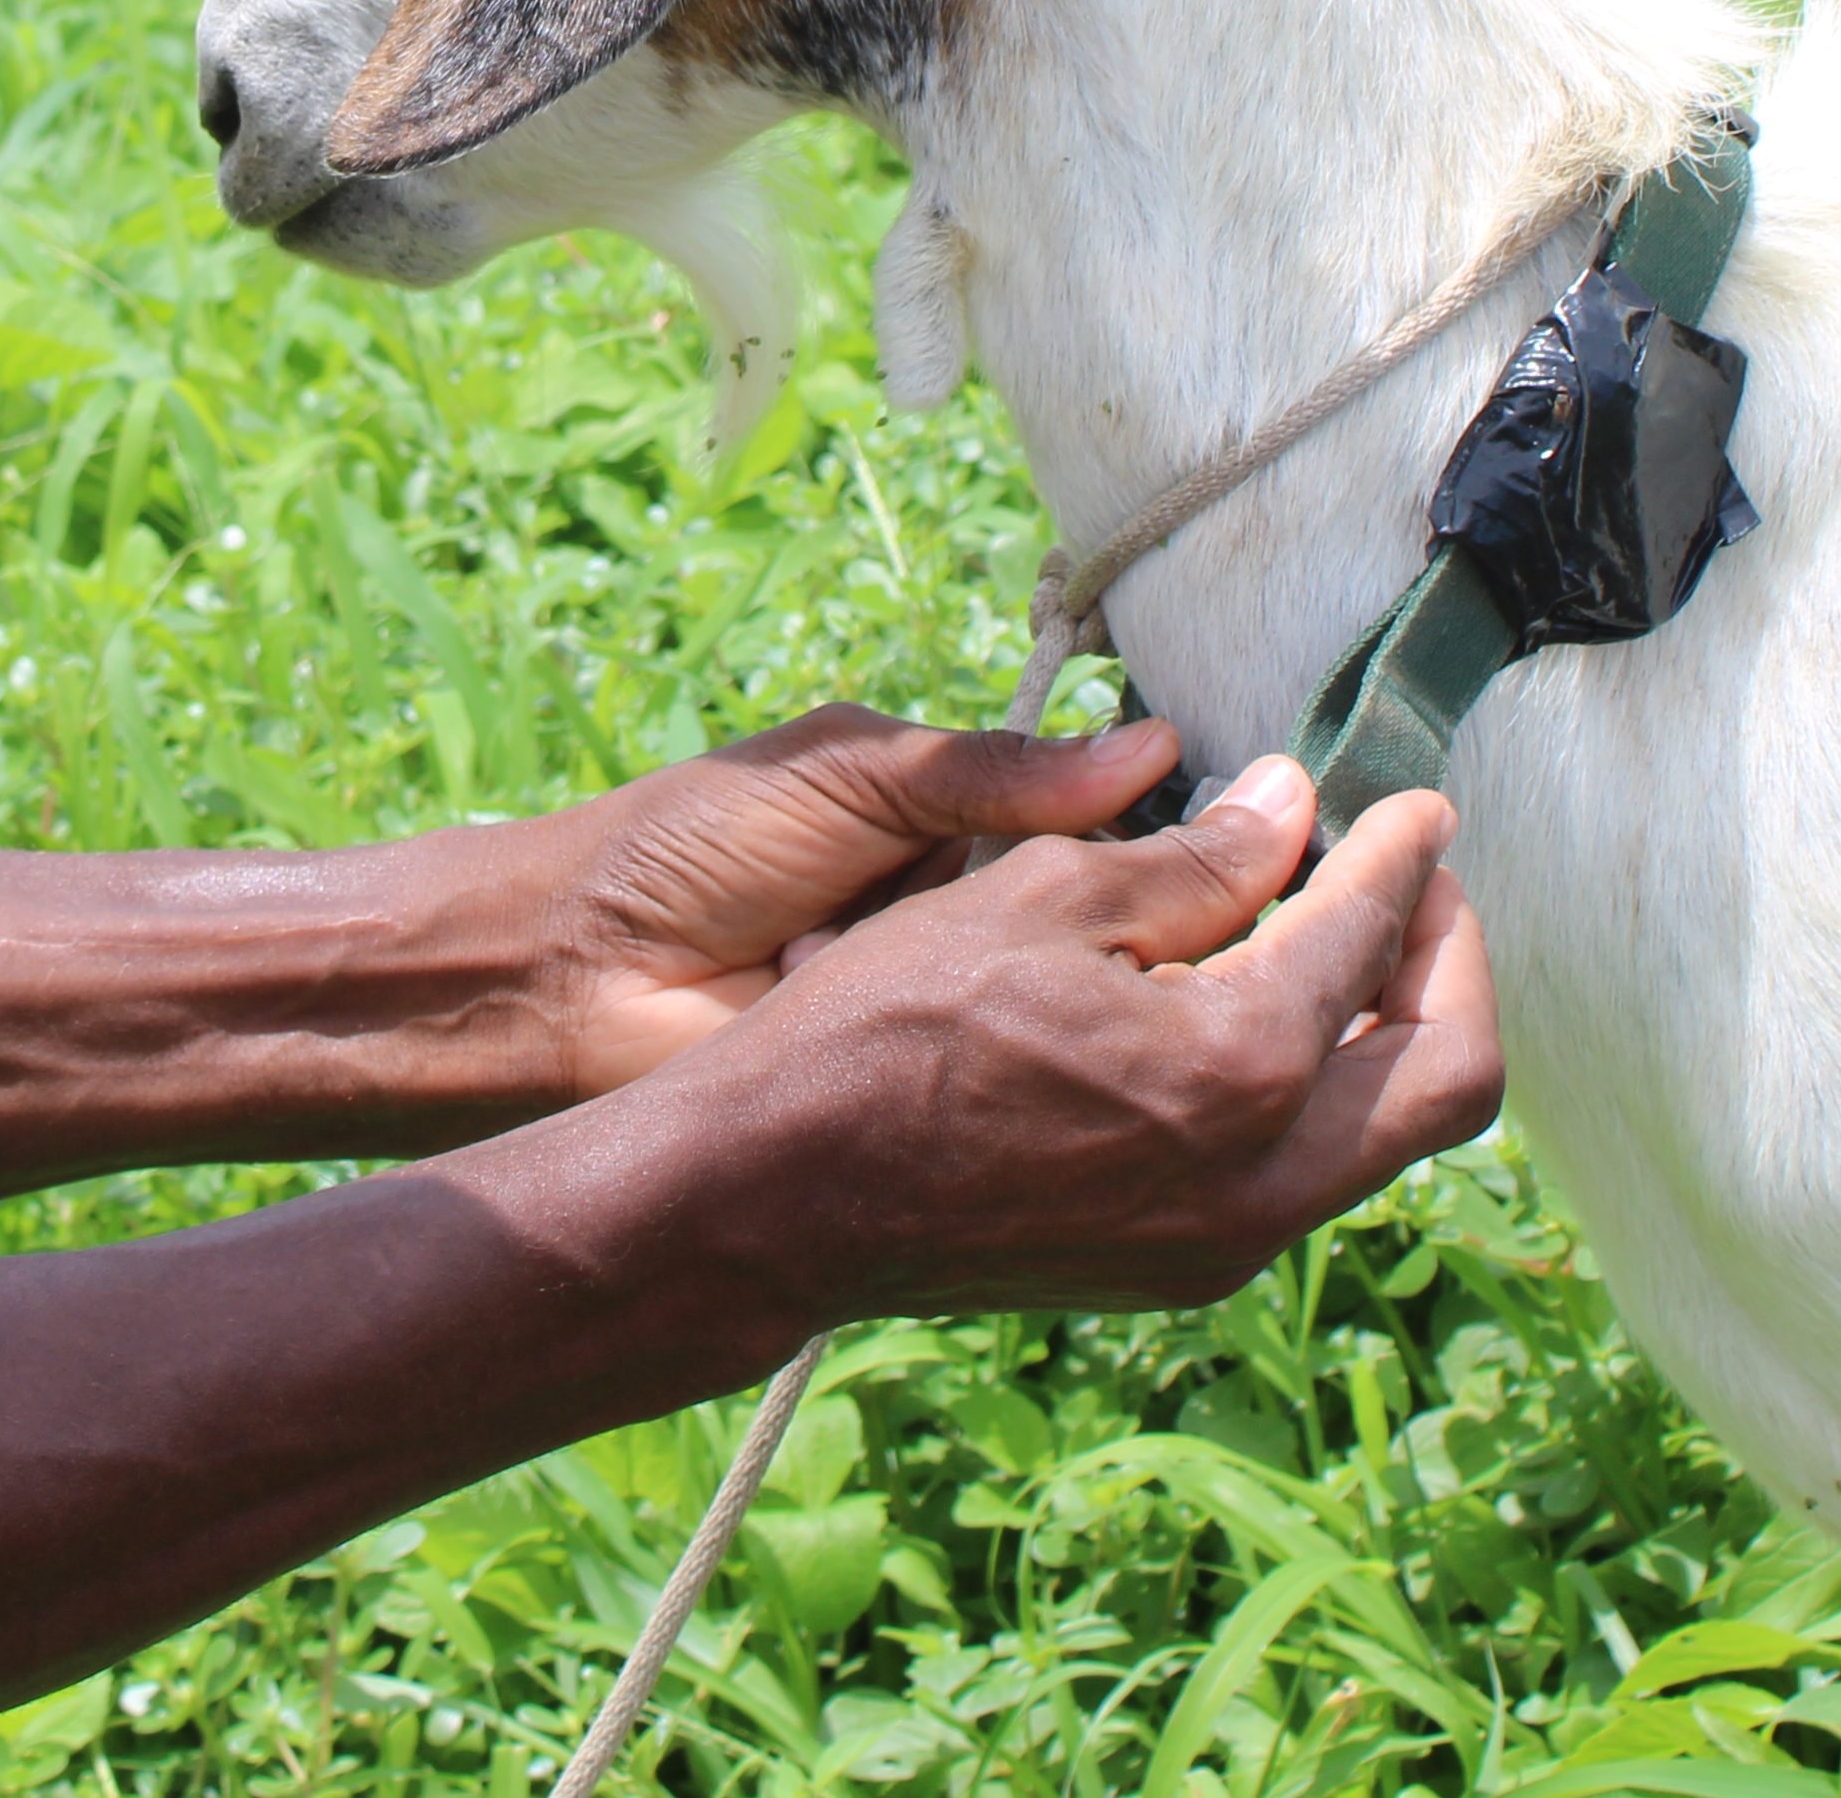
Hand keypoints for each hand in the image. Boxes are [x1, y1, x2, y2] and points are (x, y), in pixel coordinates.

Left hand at [511, 703, 1194, 1094]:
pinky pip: (993, 1077)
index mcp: (949, 825)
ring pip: (1055, 1004)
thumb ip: (992, 771)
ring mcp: (941, 1012)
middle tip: (1229, 934)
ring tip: (1154, 995)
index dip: (1163, 834)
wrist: (573, 974)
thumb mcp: (852, 773)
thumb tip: (1154, 750)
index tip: (1266, 838)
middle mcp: (960, 919)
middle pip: (1090, 921)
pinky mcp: (914, 1091)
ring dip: (1074, 998)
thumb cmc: (695, 844)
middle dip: (1134, 926)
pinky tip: (1076, 1065)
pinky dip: (1013, 1069)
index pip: (1091, 827)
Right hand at [664, 757, 1500, 1319]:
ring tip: (1334, 935)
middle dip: (1451, 961)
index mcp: (1242, 1068)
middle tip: (1413, 880)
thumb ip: (1196, 861)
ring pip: (1385, 1136)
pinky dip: (1319, 1087)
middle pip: (1450, 1075)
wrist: (785, 1196)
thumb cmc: (892, 1025)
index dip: (1400, 853)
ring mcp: (1226, 1241)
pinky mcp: (1180, 1266)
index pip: (1371, 935)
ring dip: (1387, 1031)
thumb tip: (1290, 810)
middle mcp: (1264, 1178)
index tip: (1411, 806)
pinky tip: (1254, 1017)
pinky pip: (1306, 1174)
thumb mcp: (1044, 897)